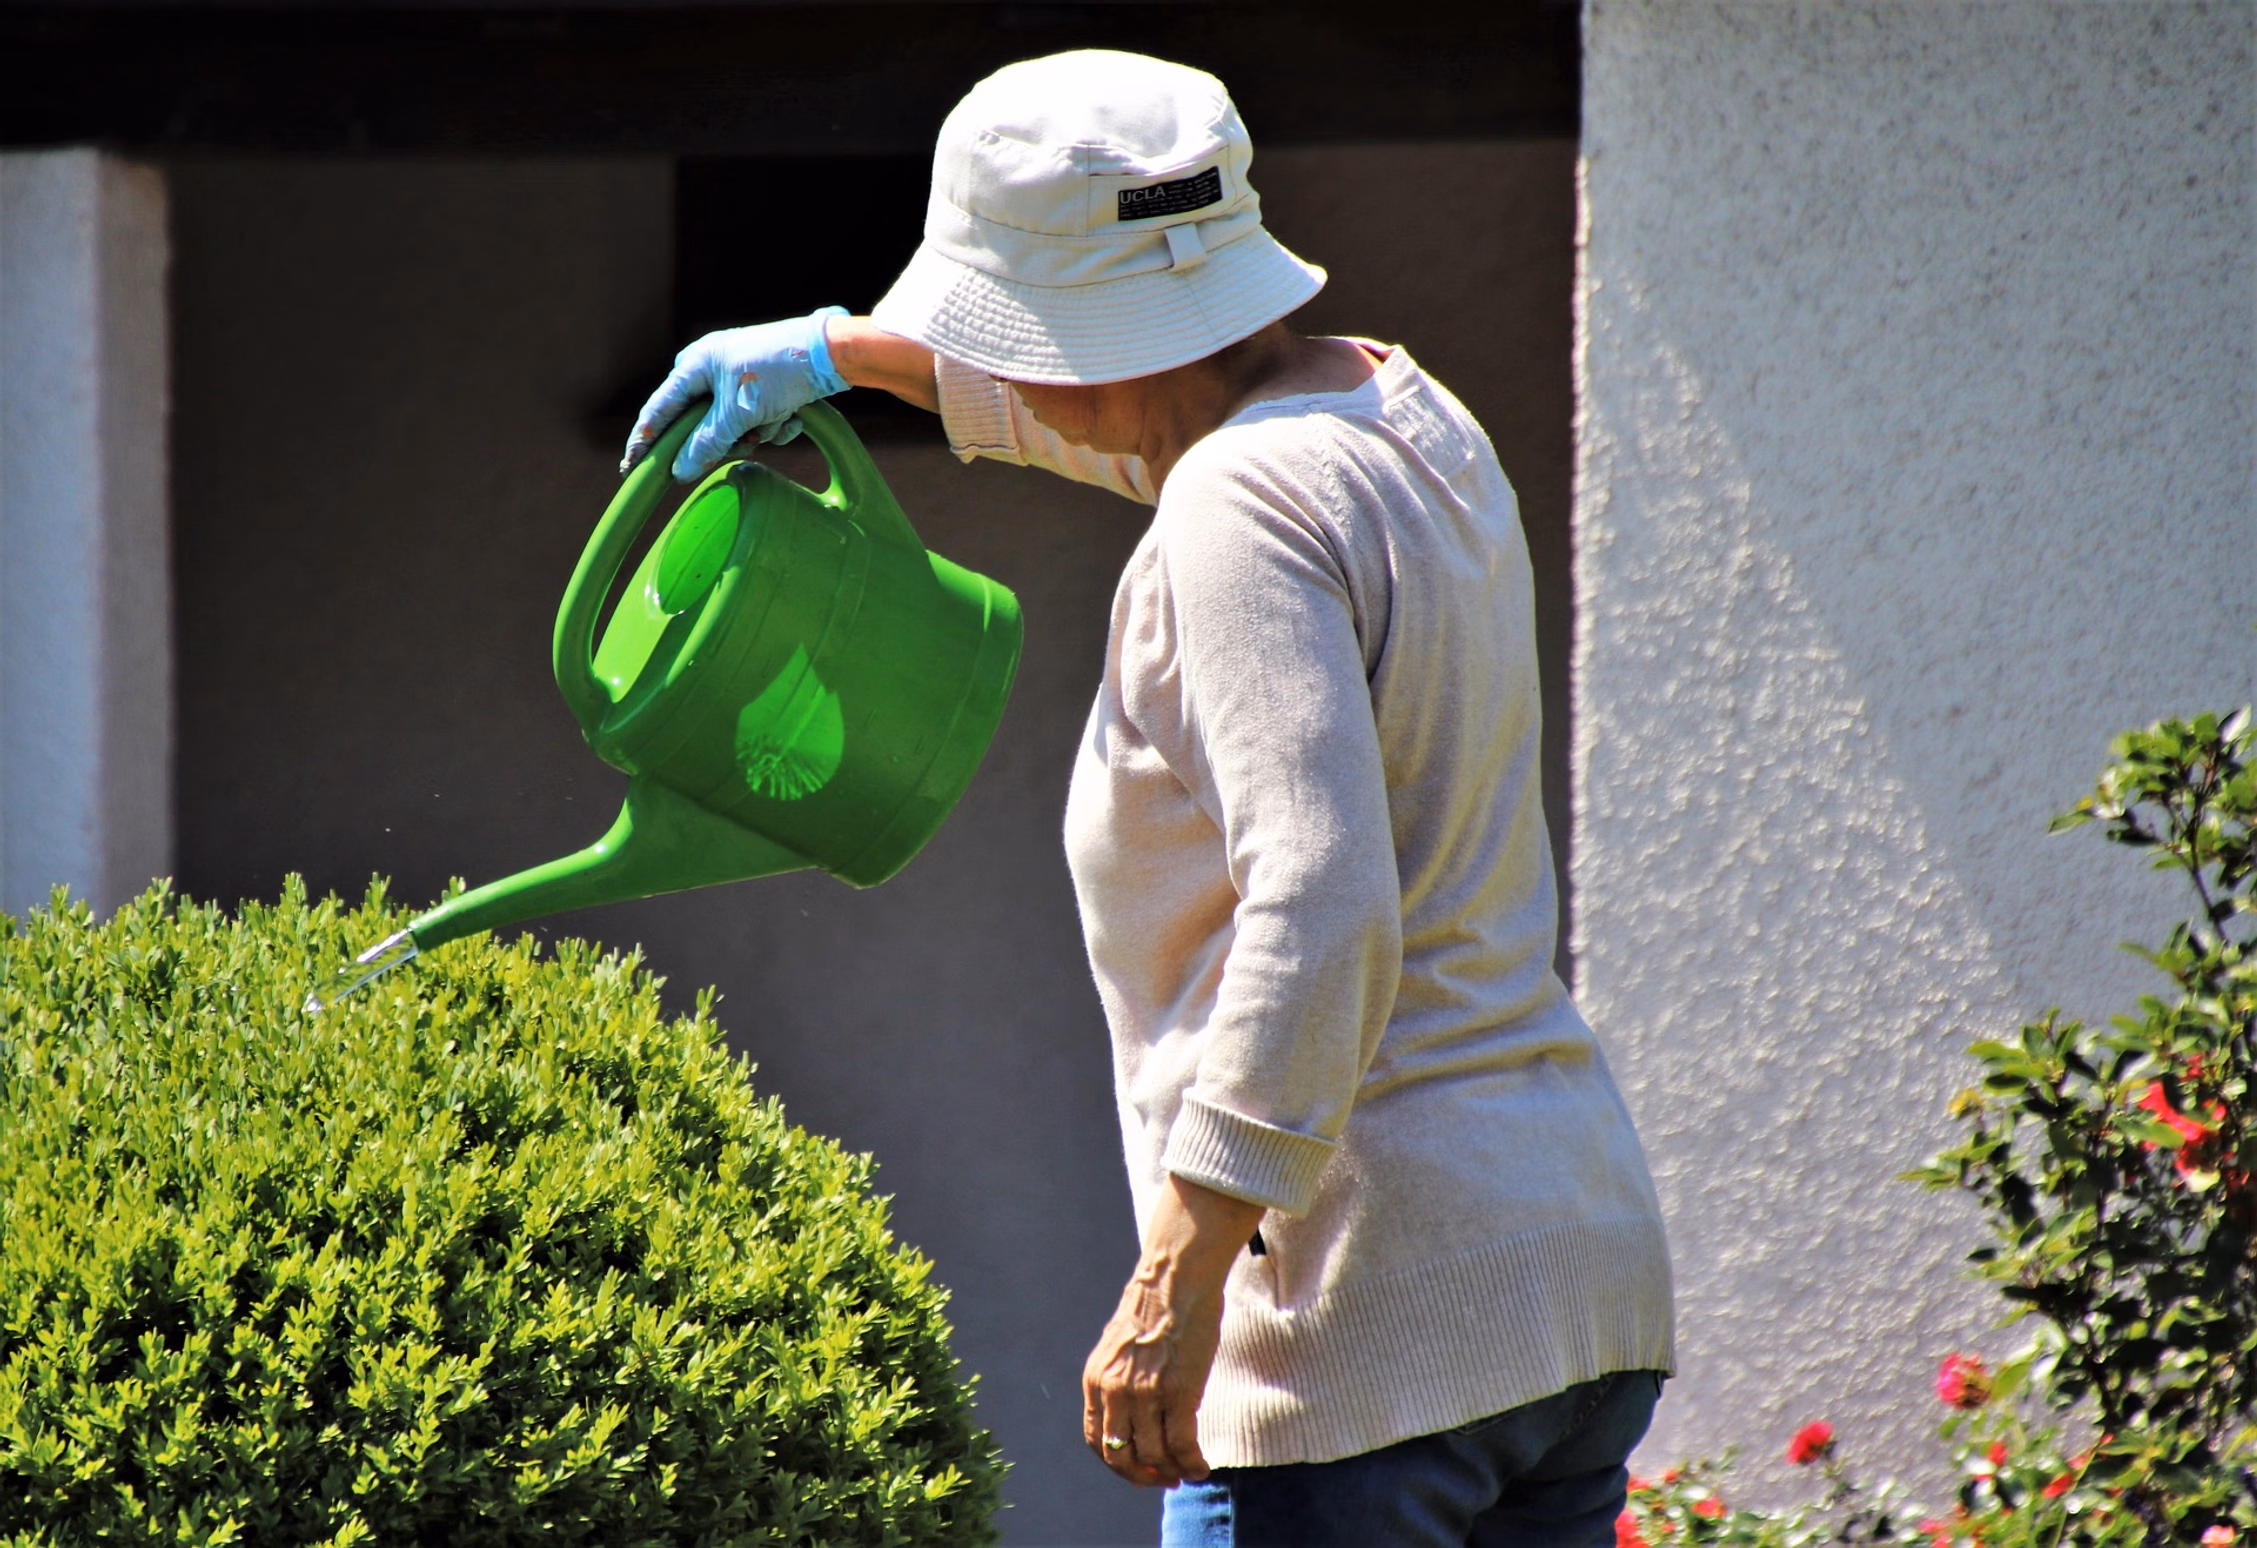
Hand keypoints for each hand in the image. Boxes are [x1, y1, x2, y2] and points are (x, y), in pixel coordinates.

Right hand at [620, 307, 849, 481]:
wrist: (829, 355)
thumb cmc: (778, 373)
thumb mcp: (738, 413)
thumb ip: (706, 444)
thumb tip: (678, 471)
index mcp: (694, 366)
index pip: (659, 410)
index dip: (645, 441)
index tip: (630, 467)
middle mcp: (711, 370)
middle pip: (702, 426)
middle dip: (729, 439)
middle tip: (749, 437)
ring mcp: (738, 380)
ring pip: (734, 429)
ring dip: (759, 433)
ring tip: (778, 418)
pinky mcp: (764, 390)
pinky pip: (757, 422)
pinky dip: (775, 426)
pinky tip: (794, 416)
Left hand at [1082, 1175, 1264, 1487]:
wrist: (1175, 1277)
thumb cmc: (1157, 1304)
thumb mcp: (1122, 1345)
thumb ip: (1122, 1377)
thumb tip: (1137, 1409)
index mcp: (1097, 1379)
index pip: (1097, 1440)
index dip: (1118, 1463)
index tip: (1139, 1469)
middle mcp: (1114, 1391)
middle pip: (1121, 1455)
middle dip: (1142, 1475)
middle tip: (1164, 1478)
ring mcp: (1145, 1394)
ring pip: (1154, 1455)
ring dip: (1172, 1471)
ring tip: (1189, 1472)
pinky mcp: (1177, 1393)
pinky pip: (1182, 1445)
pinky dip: (1192, 1463)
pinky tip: (1203, 1466)